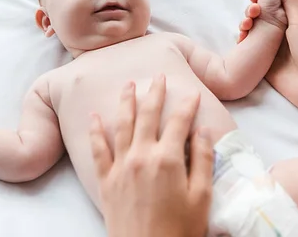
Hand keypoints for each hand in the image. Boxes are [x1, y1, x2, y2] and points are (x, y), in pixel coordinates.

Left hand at [89, 75, 212, 236]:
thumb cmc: (180, 230)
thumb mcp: (201, 197)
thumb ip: (203, 160)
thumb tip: (203, 130)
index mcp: (168, 159)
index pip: (179, 122)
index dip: (187, 105)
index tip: (192, 92)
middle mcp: (141, 156)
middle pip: (148, 116)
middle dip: (154, 93)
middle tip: (158, 77)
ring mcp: (121, 167)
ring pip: (122, 125)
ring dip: (126, 102)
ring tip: (128, 84)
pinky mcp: (106, 180)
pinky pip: (98, 150)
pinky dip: (96, 131)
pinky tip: (94, 116)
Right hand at [238, 0, 297, 111]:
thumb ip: (290, 1)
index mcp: (292, 20)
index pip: (275, 2)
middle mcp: (280, 31)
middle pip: (261, 13)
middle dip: (253, 7)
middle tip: (252, 8)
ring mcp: (270, 45)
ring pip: (252, 28)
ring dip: (246, 22)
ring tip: (246, 24)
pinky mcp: (262, 59)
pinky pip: (248, 45)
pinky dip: (243, 39)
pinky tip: (241, 36)